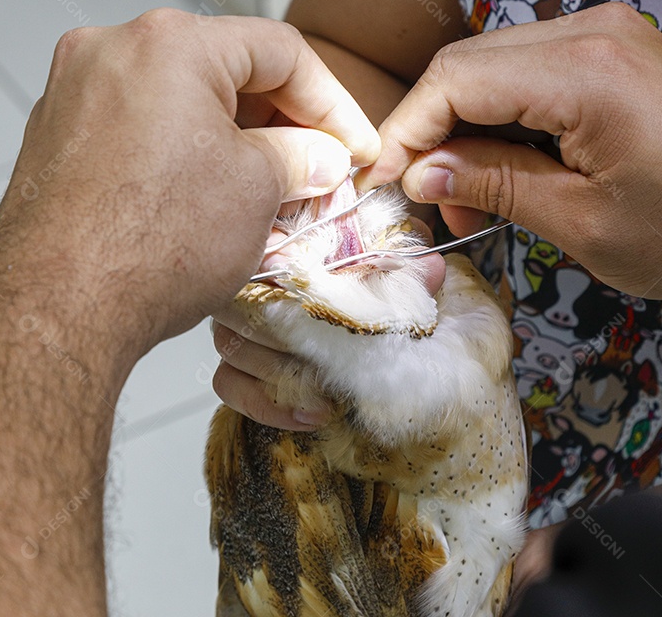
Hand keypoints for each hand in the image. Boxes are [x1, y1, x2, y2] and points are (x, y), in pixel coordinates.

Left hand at [0, 9, 378, 365]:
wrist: (55, 307)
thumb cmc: (151, 244)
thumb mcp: (258, 191)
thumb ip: (301, 158)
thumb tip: (317, 156)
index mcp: (170, 42)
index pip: (279, 51)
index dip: (332, 102)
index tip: (352, 146)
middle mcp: (112, 51)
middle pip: (223, 70)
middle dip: (279, 122)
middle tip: (316, 170)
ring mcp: (74, 94)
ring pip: (177, 102)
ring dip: (230, 141)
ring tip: (266, 194)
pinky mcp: (54, 140)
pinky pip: (136, 131)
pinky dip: (178, 156)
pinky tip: (203, 203)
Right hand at [210, 215, 444, 429]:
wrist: (361, 330)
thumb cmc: (371, 294)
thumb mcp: (393, 281)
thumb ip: (406, 275)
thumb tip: (432, 268)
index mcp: (284, 249)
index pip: (264, 256)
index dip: (290, 280)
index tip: (323, 302)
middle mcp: (249, 283)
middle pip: (243, 305)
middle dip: (290, 337)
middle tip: (330, 354)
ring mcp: (235, 324)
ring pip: (234, 347)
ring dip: (283, 374)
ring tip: (328, 390)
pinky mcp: (233, 366)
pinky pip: (229, 385)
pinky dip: (268, 403)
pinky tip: (311, 413)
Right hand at [358, 2, 661, 301]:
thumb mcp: (585, 223)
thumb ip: (495, 185)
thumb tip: (424, 174)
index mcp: (585, 73)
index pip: (455, 79)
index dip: (407, 131)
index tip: (386, 183)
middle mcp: (593, 34)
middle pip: (466, 63)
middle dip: (431, 130)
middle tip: (426, 199)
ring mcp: (606, 35)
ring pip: (492, 65)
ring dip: (465, 126)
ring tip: (467, 197)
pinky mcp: (614, 50)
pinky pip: (530, 71)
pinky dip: (503, 117)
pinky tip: (503, 169)